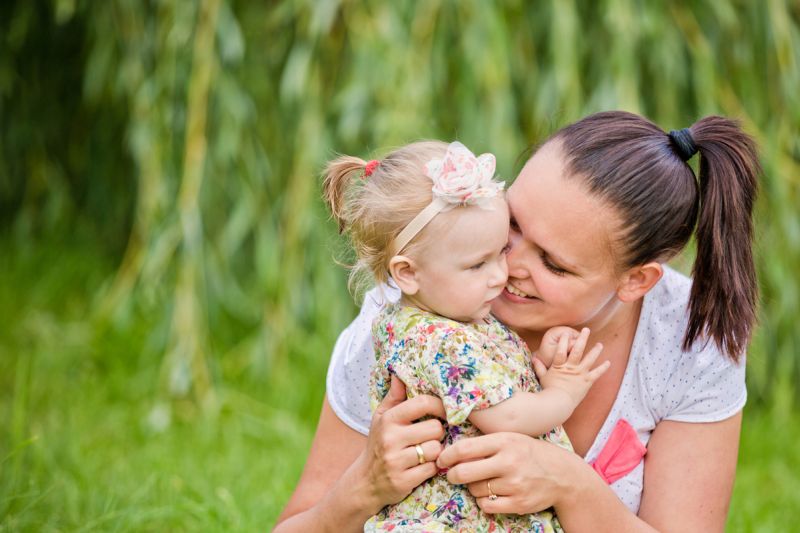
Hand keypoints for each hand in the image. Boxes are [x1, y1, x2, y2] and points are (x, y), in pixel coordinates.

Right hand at [363, 375, 446, 507]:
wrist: (365, 482)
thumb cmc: (379, 443)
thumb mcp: (381, 418)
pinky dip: (432, 468)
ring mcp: (396, 461)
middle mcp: (390, 439)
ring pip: (436, 449)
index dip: (440, 406)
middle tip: (430, 436)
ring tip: (426, 452)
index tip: (444, 411)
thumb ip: (394, 396)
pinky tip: (423, 466)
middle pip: (435, 428)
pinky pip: (432, 469)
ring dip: (436, 452)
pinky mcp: (403, 481)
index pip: (423, 403)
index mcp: (388, 419)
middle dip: (437, 433)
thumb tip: (399, 372)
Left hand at [436, 432, 583, 513]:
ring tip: (481, 481)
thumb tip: (450, 452)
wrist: (562, 474)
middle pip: (463, 473)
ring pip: (475, 490)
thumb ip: (484, 443)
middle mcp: (509, 462)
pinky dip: (484, 501)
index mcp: (504, 441)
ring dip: (472, 487)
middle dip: (452, 474)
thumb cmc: (528, 452)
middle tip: (452, 474)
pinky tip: (491, 493)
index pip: (464, 449)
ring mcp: (515, 484)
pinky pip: (487, 505)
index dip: (446, 456)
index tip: (441, 459)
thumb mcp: (509, 438)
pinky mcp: (519, 503)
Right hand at [532, 327, 609, 406]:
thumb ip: (539, 367)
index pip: (561, 349)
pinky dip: (603, 368)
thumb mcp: (543, 377)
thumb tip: (533, 358)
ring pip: (590, 359)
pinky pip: (597, 373)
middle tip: (586, 330)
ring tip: (600, 344)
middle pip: (577, 350)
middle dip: (582, 338)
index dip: (563, 340)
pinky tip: (608, 362)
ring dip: (595, 351)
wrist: (559, 403)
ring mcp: (580, 374)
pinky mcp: (587, 381)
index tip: (566, 332)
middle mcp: (571, 367)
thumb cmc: (549, 390)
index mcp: (559, 365)